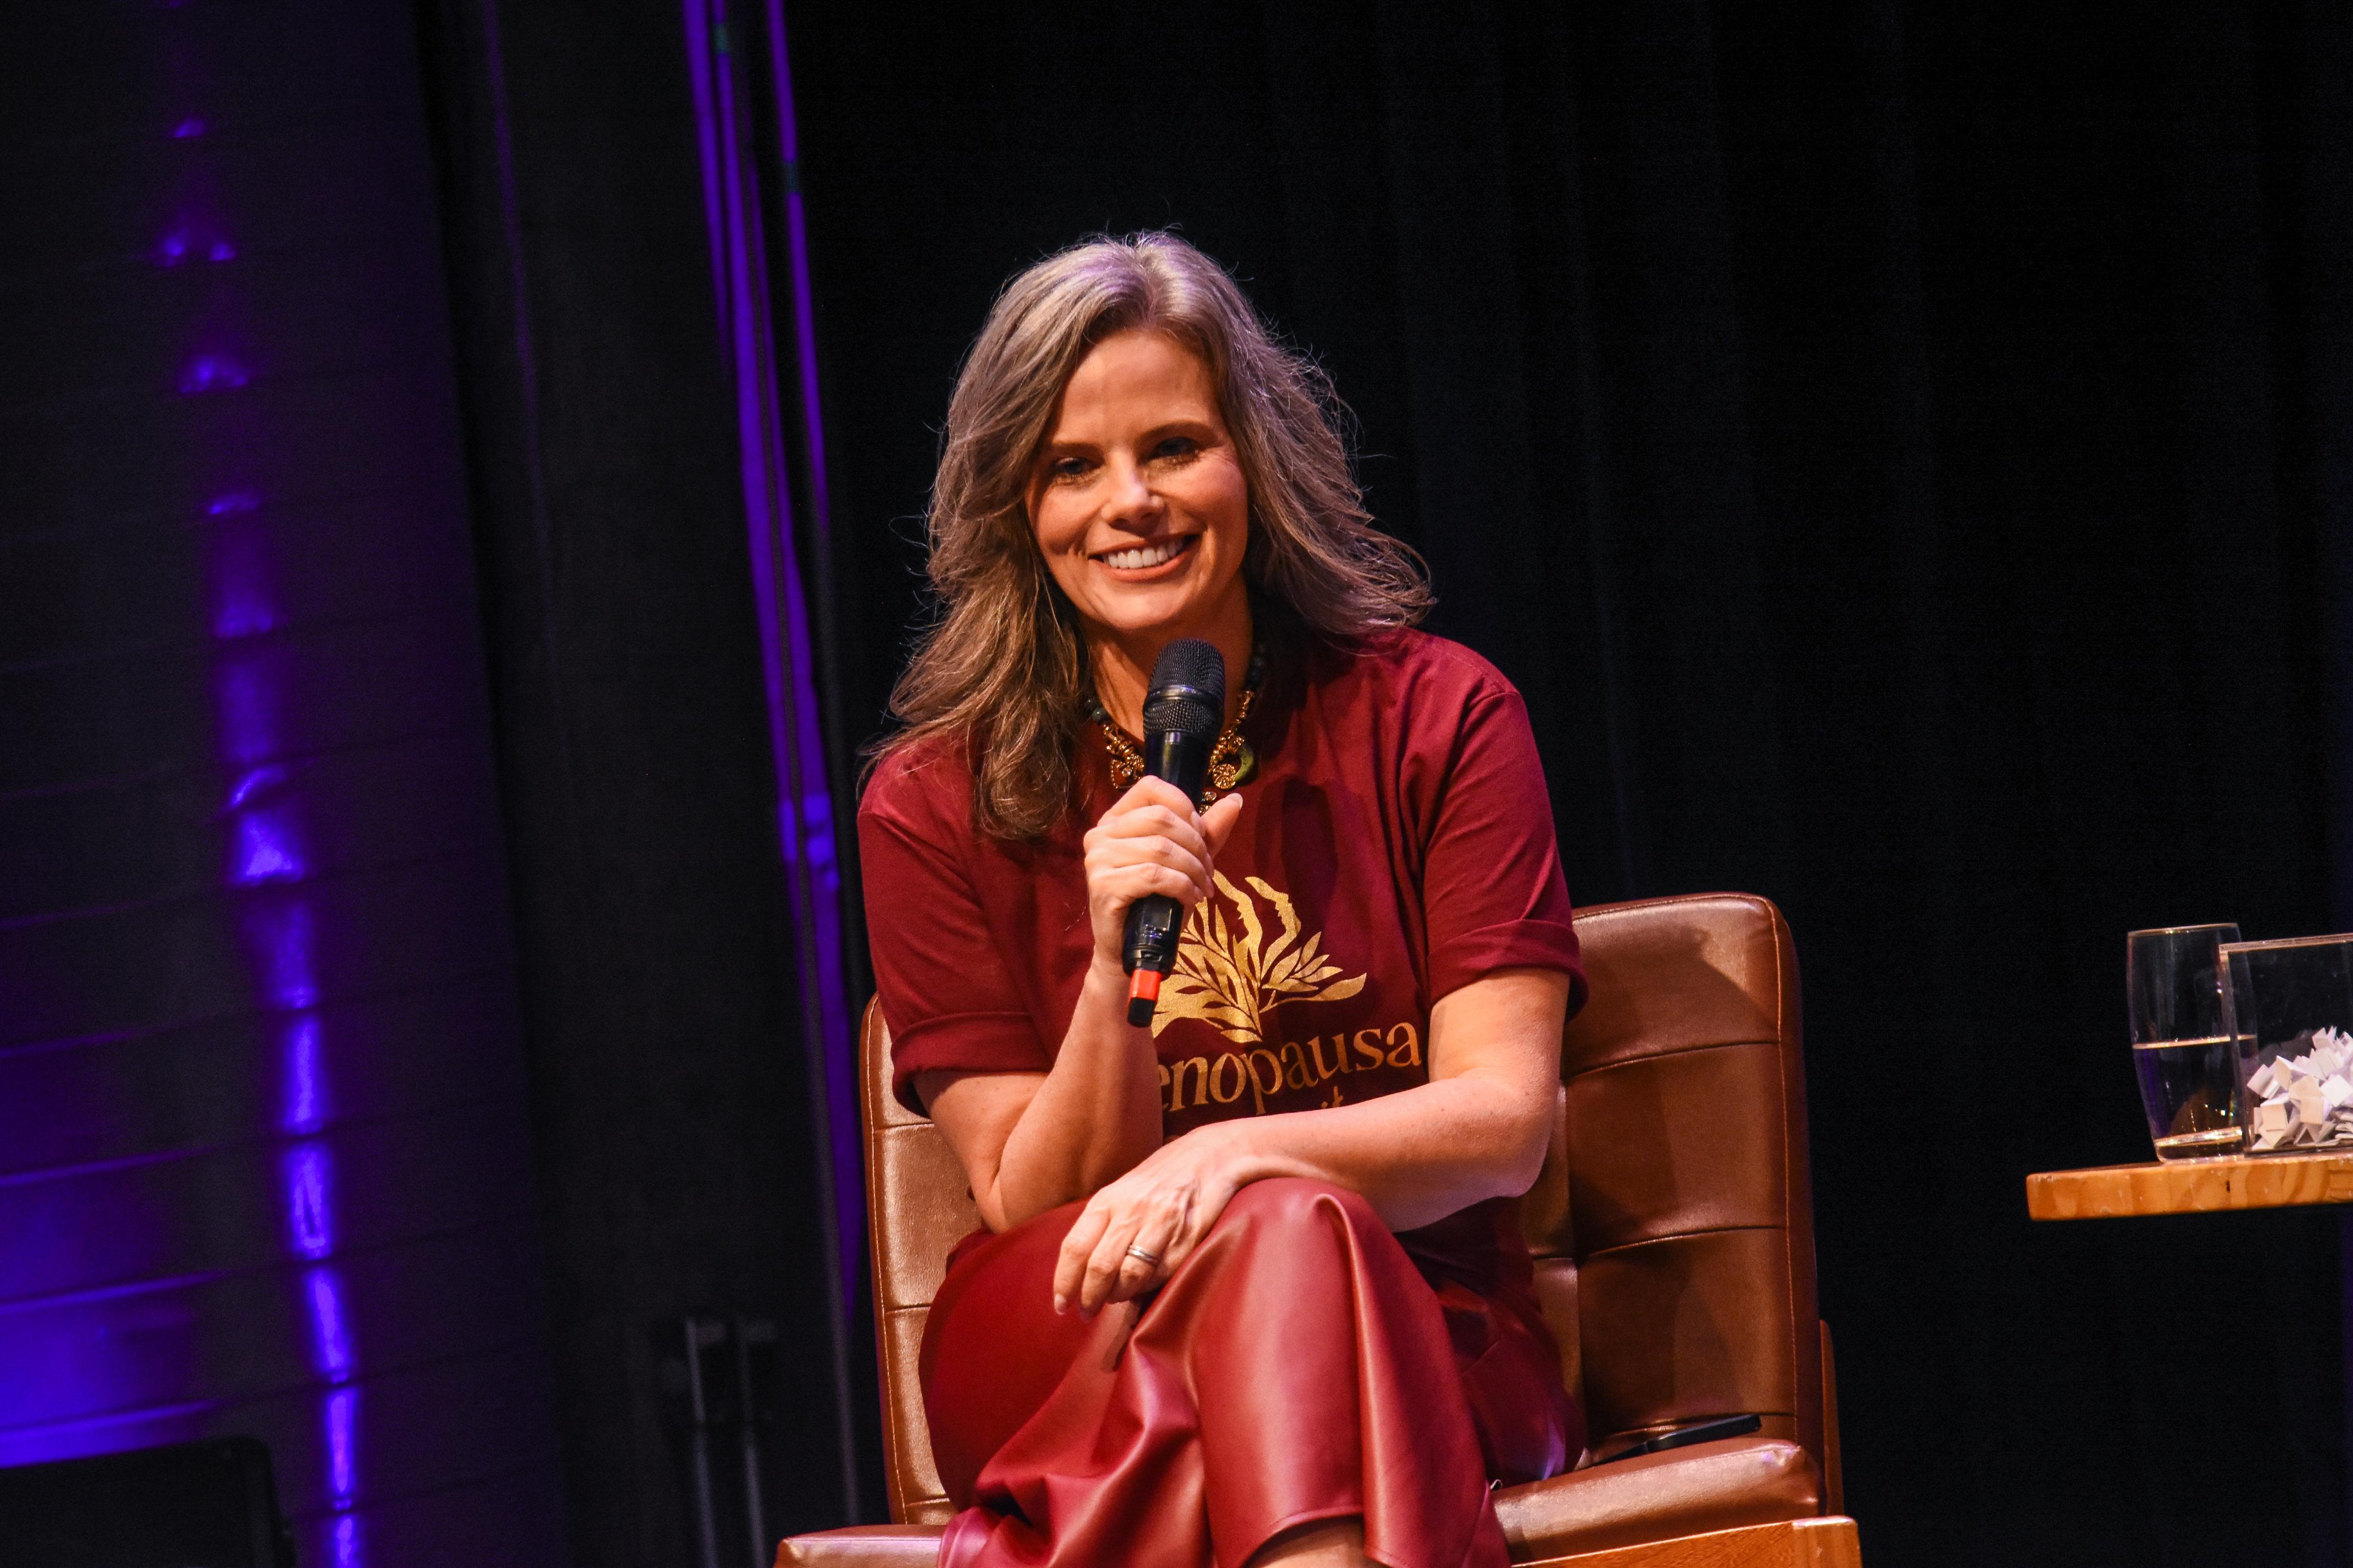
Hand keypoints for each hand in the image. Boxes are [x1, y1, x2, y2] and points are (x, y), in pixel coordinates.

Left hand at [1053, 1122, 1252, 1316]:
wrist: (1210, 1156)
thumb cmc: (1159, 1180)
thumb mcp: (1122, 1192)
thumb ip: (1102, 1225)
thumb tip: (1080, 1271)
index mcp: (1107, 1200)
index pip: (1075, 1247)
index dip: (1064, 1281)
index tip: (1060, 1304)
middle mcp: (1130, 1211)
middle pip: (1099, 1266)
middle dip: (1089, 1297)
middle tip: (1087, 1312)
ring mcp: (1159, 1224)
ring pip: (1128, 1275)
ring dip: (1117, 1296)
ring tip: (1114, 1299)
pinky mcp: (1185, 1237)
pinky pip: (1159, 1274)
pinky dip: (1145, 1287)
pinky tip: (1141, 1287)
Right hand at [1080, 778, 1243, 972]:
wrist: (1129, 950)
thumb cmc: (1155, 903)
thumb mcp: (1185, 861)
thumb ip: (1207, 832)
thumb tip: (1236, 800)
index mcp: (1116, 819)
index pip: (1151, 787)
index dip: (1185, 807)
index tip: (1201, 836)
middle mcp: (1101, 833)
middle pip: (1161, 818)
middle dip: (1196, 845)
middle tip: (1208, 872)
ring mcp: (1097, 859)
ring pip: (1161, 848)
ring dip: (1193, 869)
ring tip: (1203, 888)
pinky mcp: (1103, 885)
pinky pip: (1154, 875)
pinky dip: (1182, 886)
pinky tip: (1192, 899)